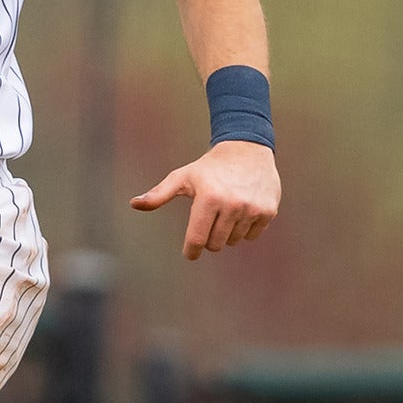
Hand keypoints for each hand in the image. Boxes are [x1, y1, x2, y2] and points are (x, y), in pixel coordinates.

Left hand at [130, 140, 279, 260]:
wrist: (247, 148)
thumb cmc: (209, 167)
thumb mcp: (183, 177)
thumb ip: (159, 194)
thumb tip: (134, 204)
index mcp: (209, 197)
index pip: (197, 238)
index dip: (191, 250)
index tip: (189, 253)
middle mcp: (232, 204)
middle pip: (215, 244)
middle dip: (209, 238)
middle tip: (208, 221)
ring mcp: (252, 209)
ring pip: (233, 241)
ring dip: (227, 232)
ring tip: (225, 211)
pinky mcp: (268, 211)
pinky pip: (252, 236)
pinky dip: (245, 229)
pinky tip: (242, 210)